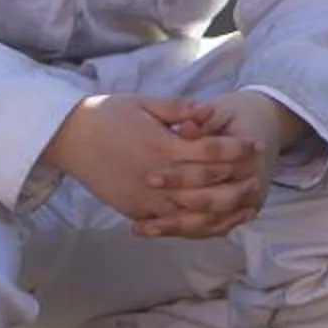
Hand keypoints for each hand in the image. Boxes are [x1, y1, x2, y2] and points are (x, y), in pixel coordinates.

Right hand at [39, 93, 253, 230]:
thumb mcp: (144, 103)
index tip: (255, 144)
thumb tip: (208, 111)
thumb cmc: (107, 115)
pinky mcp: (135, 210)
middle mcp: (156, 175)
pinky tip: (211, 221)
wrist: (69, 138)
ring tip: (243, 205)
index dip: (236, 147)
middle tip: (258, 177)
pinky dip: (193, 224)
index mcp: (161, 144)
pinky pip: (170, 223)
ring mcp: (145, 197)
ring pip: (192, 210)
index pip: (209, 149)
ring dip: (221, 209)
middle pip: (207, 184)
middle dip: (236, 181)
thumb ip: (178, 109)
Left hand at [138, 89, 308, 239]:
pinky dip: (184, 231)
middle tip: (143, 213)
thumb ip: (204, 121)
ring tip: (143, 228)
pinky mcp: (237, 212)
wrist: (263, 126)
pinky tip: (155, 230)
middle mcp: (251, 186)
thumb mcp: (222, 111)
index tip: (150, 179)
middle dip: (175, 210)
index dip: (179, 177)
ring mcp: (246, 203)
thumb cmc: (236, 116)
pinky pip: (210, 228)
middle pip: (209, 205)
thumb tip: (185, 128)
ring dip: (175, 228)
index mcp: (247, 159)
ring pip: (209, 223)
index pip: (209, 174)